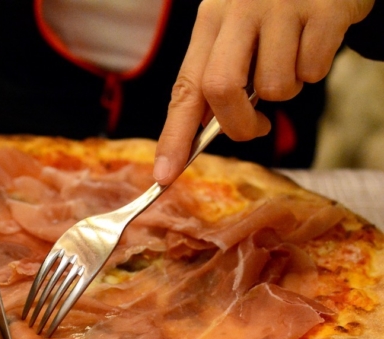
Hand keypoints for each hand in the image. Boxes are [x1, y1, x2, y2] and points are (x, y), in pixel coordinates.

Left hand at [154, 0, 374, 184]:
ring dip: (287, 91)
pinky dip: (315, 71)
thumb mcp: (238, 31)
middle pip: (220, 89)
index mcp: (210, 21)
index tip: (165, 174)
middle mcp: (237, 10)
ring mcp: (280, 7)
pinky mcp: (322, 9)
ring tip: (292, 63)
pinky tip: (314, 45)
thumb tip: (204, 130)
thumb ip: (219, 73)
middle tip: (257, 128)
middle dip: (239, 124)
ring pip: (274, 85)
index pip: (184, 88)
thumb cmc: (276, 11)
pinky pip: (313, 69)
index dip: (173, 136)